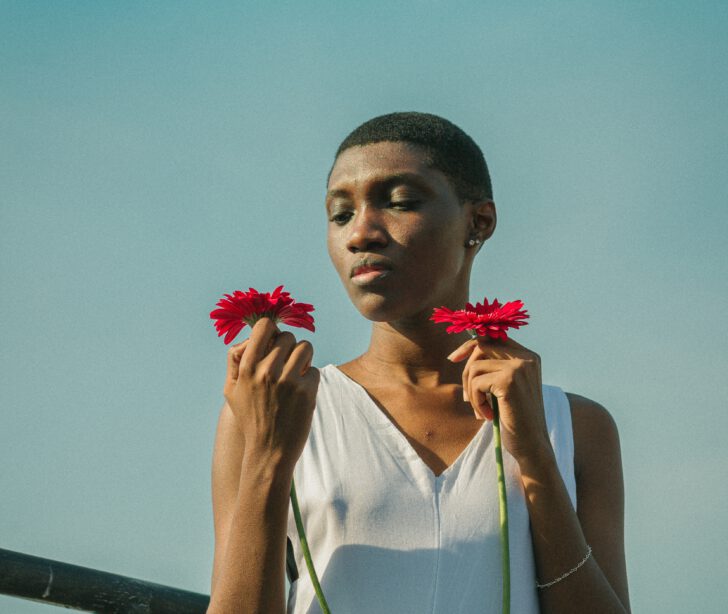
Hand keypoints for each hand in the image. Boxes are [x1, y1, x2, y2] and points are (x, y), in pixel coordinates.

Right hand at [223, 317, 319, 471]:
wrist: (269, 451)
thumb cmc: (250, 417)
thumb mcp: (232, 390)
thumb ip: (236, 360)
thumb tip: (250, 335)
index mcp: (247, 367)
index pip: (264, 326)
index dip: (272, 331)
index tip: (274, 341)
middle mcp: (267, 371)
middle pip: (288, 336)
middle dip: (289, 348)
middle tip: (286, 364)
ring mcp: (288, 381)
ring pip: (306, 347)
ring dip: (304, 358)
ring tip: (297, 372)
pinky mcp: (307, 392)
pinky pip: (315, 369)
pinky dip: (310, 379)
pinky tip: (301, 392)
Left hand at [448, 336, 551, 464]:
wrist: (532, 445)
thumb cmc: (516, 418)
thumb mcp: (505, 387)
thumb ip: (494, 368)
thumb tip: (464, 352)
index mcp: (528, 357)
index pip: (492, 337)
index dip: (469, 346)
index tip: (453, 359)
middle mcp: (526, 358)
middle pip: (481, 347)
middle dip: (466, 372)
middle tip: (466, 398)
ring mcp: (519, 367)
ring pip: (475, 367)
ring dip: (471, 392)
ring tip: (481, 410)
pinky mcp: (509, 381)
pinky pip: (476, 383)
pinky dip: (475, 401)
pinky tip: (487, 416)